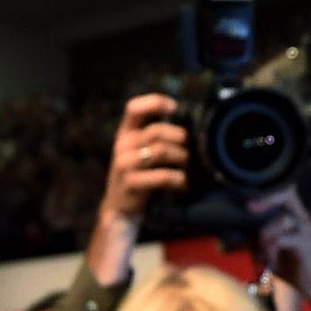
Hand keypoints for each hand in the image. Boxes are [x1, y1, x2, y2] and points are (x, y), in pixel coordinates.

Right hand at [99, 93, 187, 223]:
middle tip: (190, 152)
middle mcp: (122, 144)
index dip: (154, 103)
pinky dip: (179, 180)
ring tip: (188, 169)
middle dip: (180, 139)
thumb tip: (189, 127)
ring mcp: (124, 163)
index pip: (134, 108)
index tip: (174, 107)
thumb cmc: (139, 175)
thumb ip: (156, 137)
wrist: (120, 207)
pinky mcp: (131, 183)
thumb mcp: (141, 151)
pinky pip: (162, 176)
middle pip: (157, 131)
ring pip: (161, 151)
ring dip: (182, 159)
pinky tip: (183, 185)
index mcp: (126, 133)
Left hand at [249, 188, 310, 298]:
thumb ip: (264, 240)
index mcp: (301, 221)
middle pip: (287, 197)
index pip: (288, 195)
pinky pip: (280, 239)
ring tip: (265, 255)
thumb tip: (245, 231)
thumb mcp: (275, 253)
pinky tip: (271, 262)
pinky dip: (271, 250)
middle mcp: (306, 221)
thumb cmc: (296, 271)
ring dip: (266, 237)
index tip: (251, 204)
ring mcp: (308, 231)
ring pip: (280, 221)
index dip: (270, 195)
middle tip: (250, 208)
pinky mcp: (307, 243)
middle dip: (266, 201)